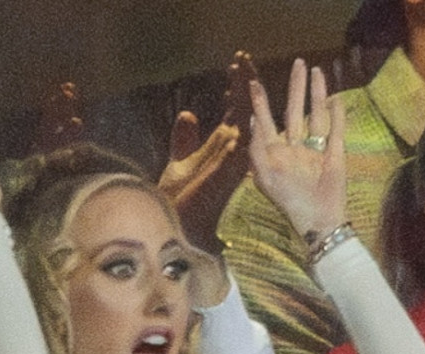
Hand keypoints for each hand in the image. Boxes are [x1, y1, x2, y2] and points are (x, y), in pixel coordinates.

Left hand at [159, 51, 256, 250]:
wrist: (175, 226)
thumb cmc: (178, 202)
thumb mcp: (179, 162)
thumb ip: (185, 140)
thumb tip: (188, 114)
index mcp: (224, 152)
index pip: (234, 116)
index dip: (235, 92)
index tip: (234, 68)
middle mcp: (235, 154)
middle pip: (245, 111)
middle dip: (245, 83)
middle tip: (242, 57)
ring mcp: (237, 159)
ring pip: (248, 116)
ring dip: (246, 87)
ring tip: (244, 62)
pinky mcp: (235, 165)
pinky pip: (245, 130)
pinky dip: (244, 105)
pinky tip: (242, 84)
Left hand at [248, 58, 345, 241]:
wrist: (318, 219)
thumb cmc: (288, 200)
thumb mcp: (263, 175)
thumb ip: (257, 147)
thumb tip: (253, 120)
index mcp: (276, 154)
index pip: (267, 122)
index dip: (261, 103)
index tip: (255, 83)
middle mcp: (295, 149)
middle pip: (295, 111)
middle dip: (296, 87)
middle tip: (298, 62)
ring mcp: (316, 150)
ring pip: (316, 115)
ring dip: (317, 94)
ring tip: (317, 71)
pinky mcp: (335, 154)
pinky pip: (336, 129)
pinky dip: (338, 114)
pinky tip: (336, 98)